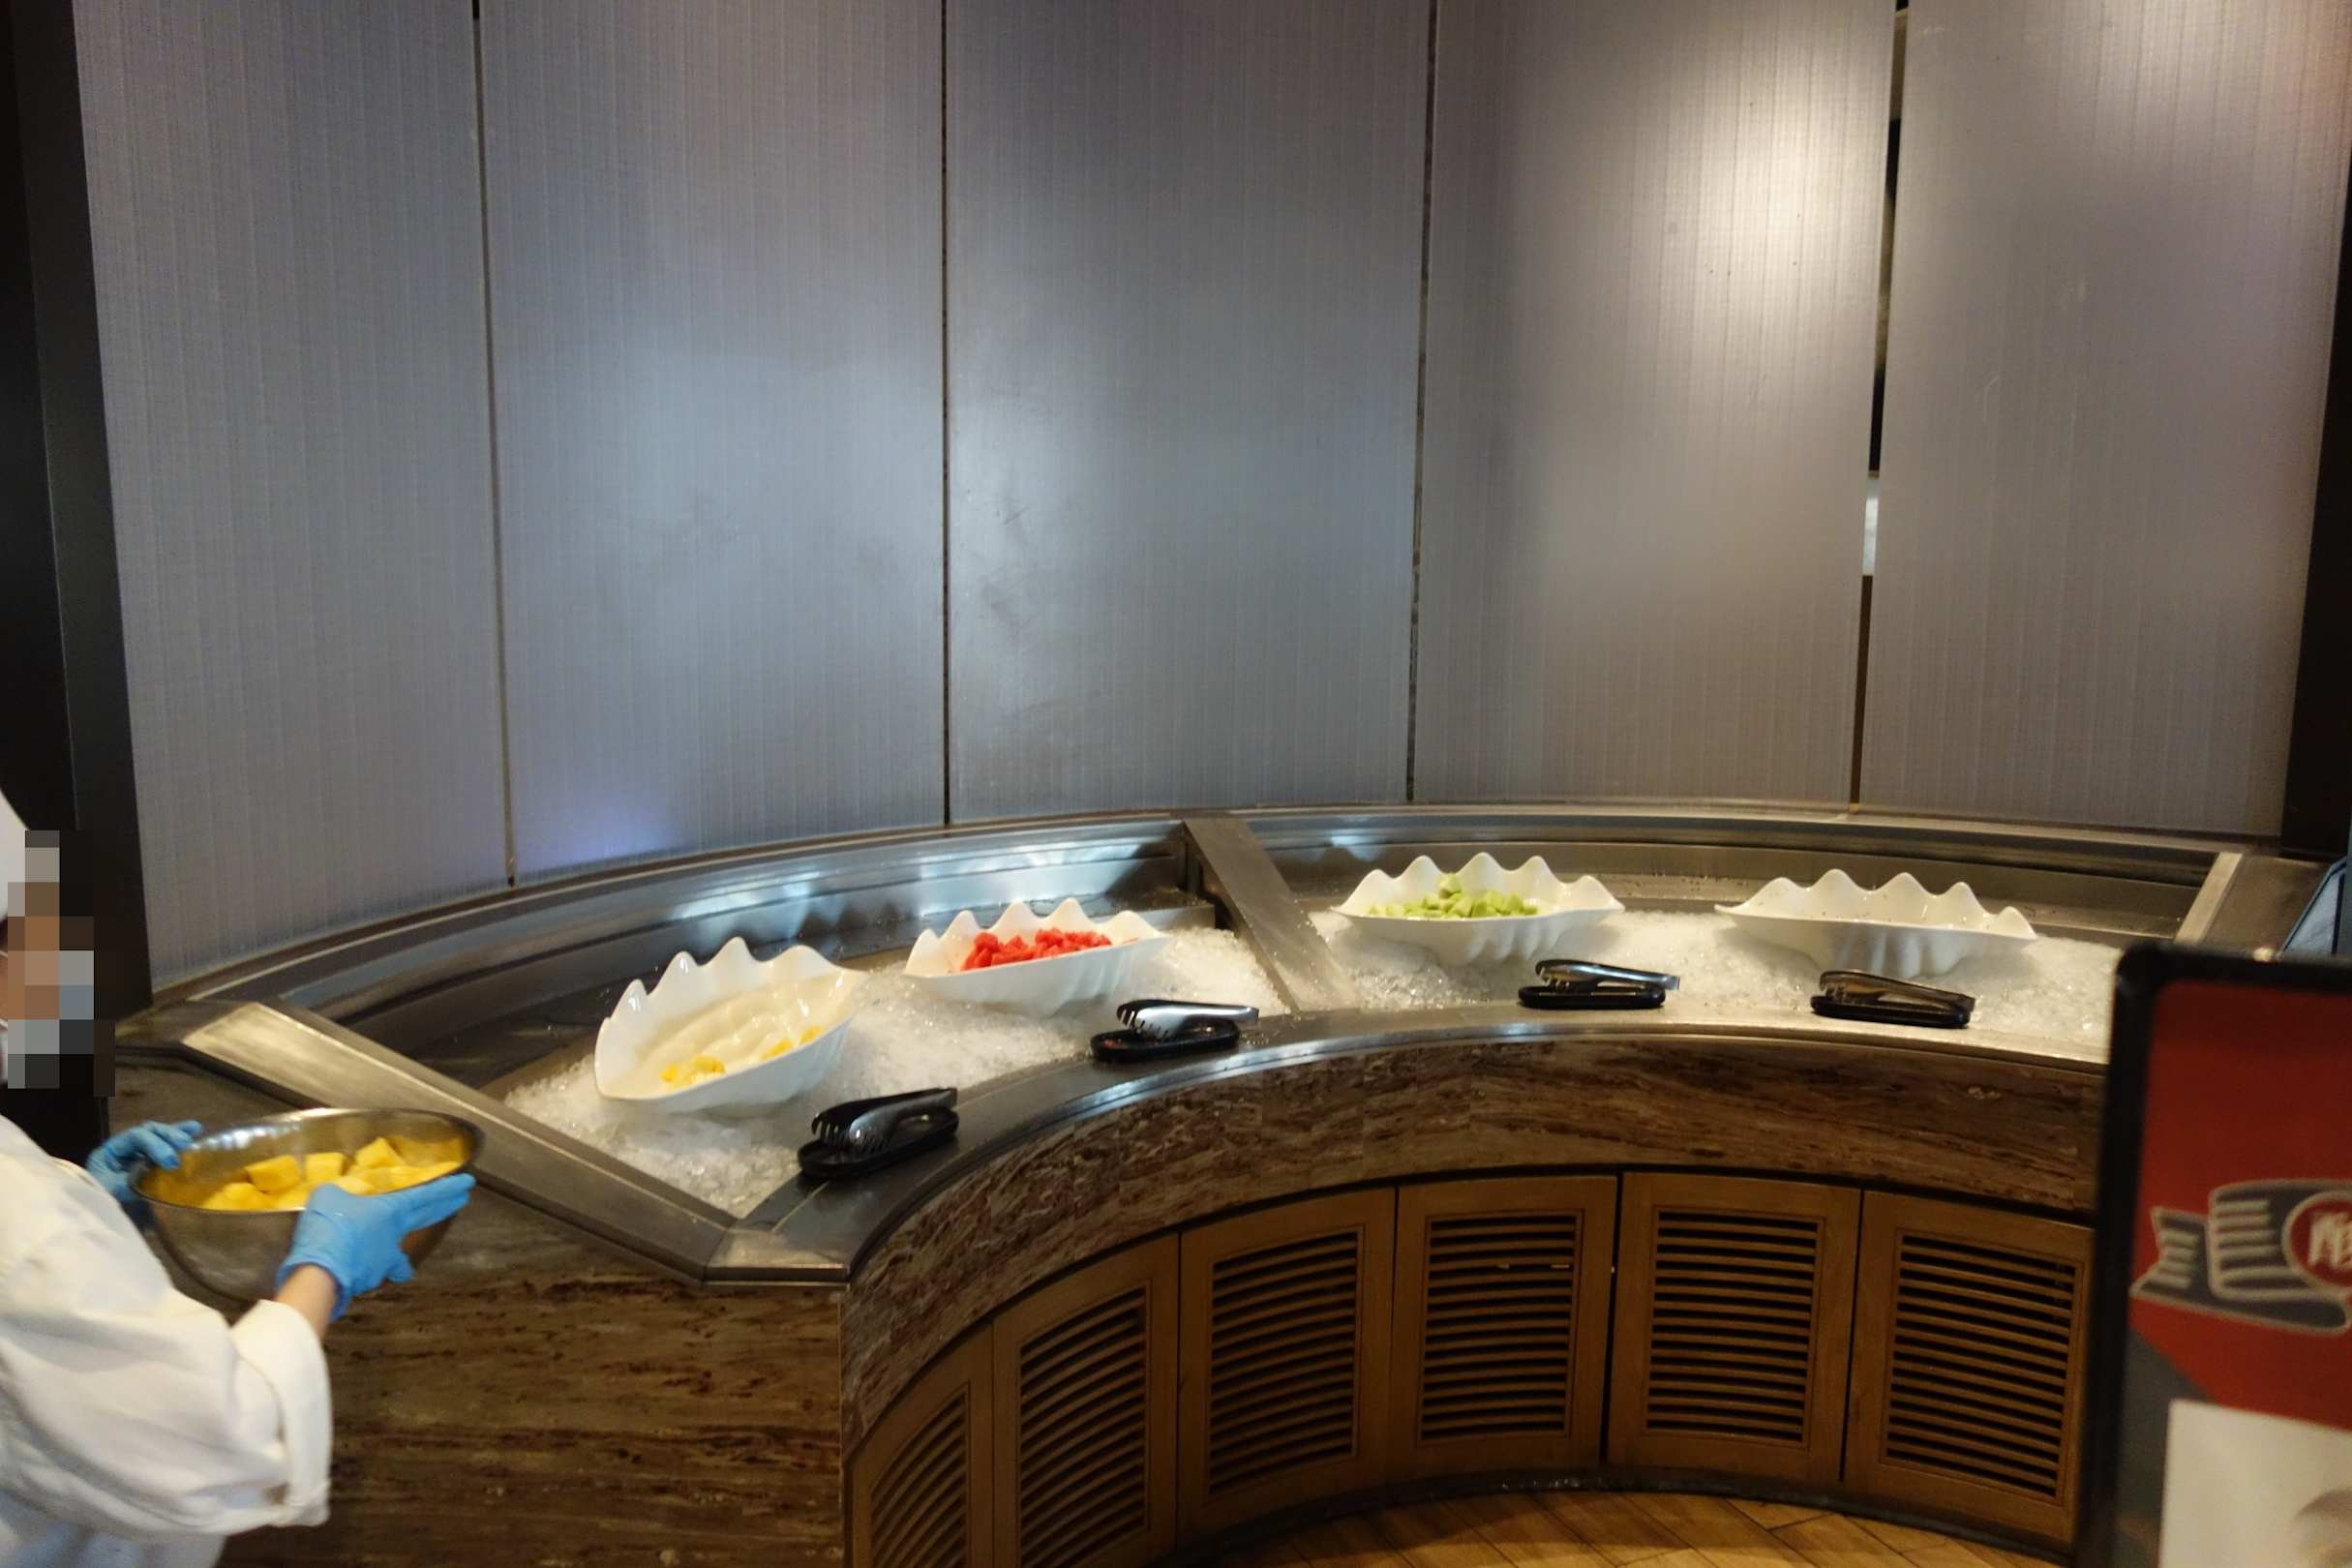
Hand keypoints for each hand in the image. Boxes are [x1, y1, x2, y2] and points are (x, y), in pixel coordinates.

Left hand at [85, 1119, 201, 1209]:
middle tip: (185, 1145)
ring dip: (176, 1133)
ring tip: (195, 1129)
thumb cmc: (98, 1206)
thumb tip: (159, 1173)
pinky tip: (194, 1132)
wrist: (95, 1225)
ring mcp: (134, 1156)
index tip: (171, 1161)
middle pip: (148, 1132)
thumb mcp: (111, 1193)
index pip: (135, 1137)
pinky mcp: (146, 1166)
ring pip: (156, 1136)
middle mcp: (121, 1150)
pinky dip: (176, 1141)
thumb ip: (131, 1181)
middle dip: (168, 1135)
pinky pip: (162, 1148)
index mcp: (108, 1153)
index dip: (156, 1145)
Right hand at [274, 1175, 474, 1320]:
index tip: (468, 1183)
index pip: (426, 1196)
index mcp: (391, 1211)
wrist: (319, 1272)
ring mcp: (386, 1261)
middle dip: (446, 1207)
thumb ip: (338, 1195)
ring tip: (379, 1253)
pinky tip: (350, 1268)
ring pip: (397, 1257)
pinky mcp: (370, 1280)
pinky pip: (372, 1272)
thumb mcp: (328, 1196)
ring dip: (395, 1255)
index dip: (447, 1188)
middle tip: (462, 1200)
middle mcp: (395, 1235)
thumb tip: (337, 1198)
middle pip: (427, 1218)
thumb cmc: (328, 1226)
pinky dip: (364, 1270)